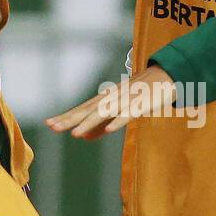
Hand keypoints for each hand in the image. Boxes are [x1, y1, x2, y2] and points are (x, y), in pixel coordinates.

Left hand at [45, 66, 177, 140]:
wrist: (166, 77)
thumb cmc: (140, 95)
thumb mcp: (118, 110)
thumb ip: (100, 125)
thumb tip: (84, 138)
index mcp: (105, 100)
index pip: (82, 109)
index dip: (66, 117)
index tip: (49, 124)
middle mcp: (111, 98)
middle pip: (88, 110)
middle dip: (70, 119)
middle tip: (52, 127)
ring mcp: (125, 100)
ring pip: (104, 113)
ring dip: (89, 123)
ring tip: (75, 133)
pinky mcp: (140, 104)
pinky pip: (128, 114)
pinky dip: (118, 121)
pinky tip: (109, 129)